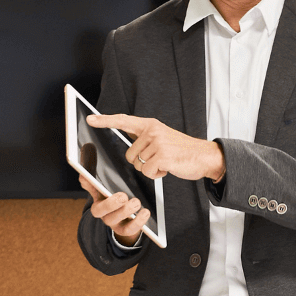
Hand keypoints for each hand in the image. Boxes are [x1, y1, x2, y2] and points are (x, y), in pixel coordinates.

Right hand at [83, 174, 152, 246]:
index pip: (90, 190)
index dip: (90, 186)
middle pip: (101, 210)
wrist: (126, 217)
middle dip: (111, 203)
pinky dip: (138, 221)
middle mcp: (103, 213)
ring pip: (115, 219)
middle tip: (123, 196)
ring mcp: (113, 223)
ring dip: (126, 211)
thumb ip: (97, 182)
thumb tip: (84, 174)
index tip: (95, 182)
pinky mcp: (124, 230)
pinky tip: (145, 212)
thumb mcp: (108, 189)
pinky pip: (129, 229)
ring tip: (136, 202)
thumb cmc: (116, 199)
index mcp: (97, 199)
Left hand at [89, 113, 225, 182]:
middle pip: (129, 154)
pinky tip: (167, 169)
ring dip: (150, 169)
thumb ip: (144, 138)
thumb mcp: (162, 137)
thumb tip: (128, 142)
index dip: (105, 120)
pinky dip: (156, 175)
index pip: (123, 120)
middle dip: (141, 162)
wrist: (204, 156)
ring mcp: (158, 143)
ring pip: (138, 165)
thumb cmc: (182, 150)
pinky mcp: (163, 156)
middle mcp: (152, 131)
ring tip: (165, 163)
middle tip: (158, 159)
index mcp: (150, 125)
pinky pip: (147, 172)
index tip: (90, 119)